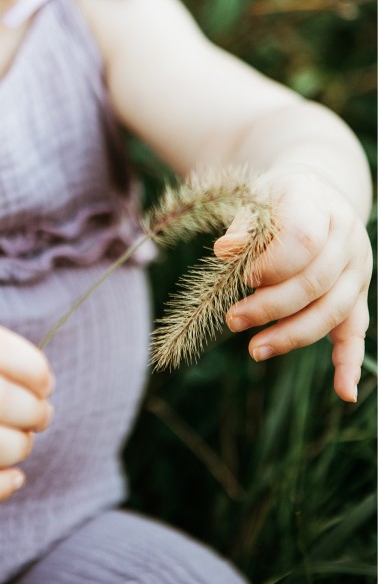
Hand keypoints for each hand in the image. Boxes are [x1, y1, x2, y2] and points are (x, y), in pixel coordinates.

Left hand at [215, 169, 371, 402]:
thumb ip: (243, 226)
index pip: (303, 240)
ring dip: (293, 335)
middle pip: (315, 282)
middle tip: (232, 320)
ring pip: (332, 311)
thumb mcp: (255, 199)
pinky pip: (357, 330)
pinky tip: (344, 392)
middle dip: (271, 306)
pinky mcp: (359, 294)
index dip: (272, 265)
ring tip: (255, 349)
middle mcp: (347, 236)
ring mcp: (358, 267)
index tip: (244, 278)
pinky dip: (350, 362)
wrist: (314, 192)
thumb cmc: (276, 198)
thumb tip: (224, 250)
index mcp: (319, 204)